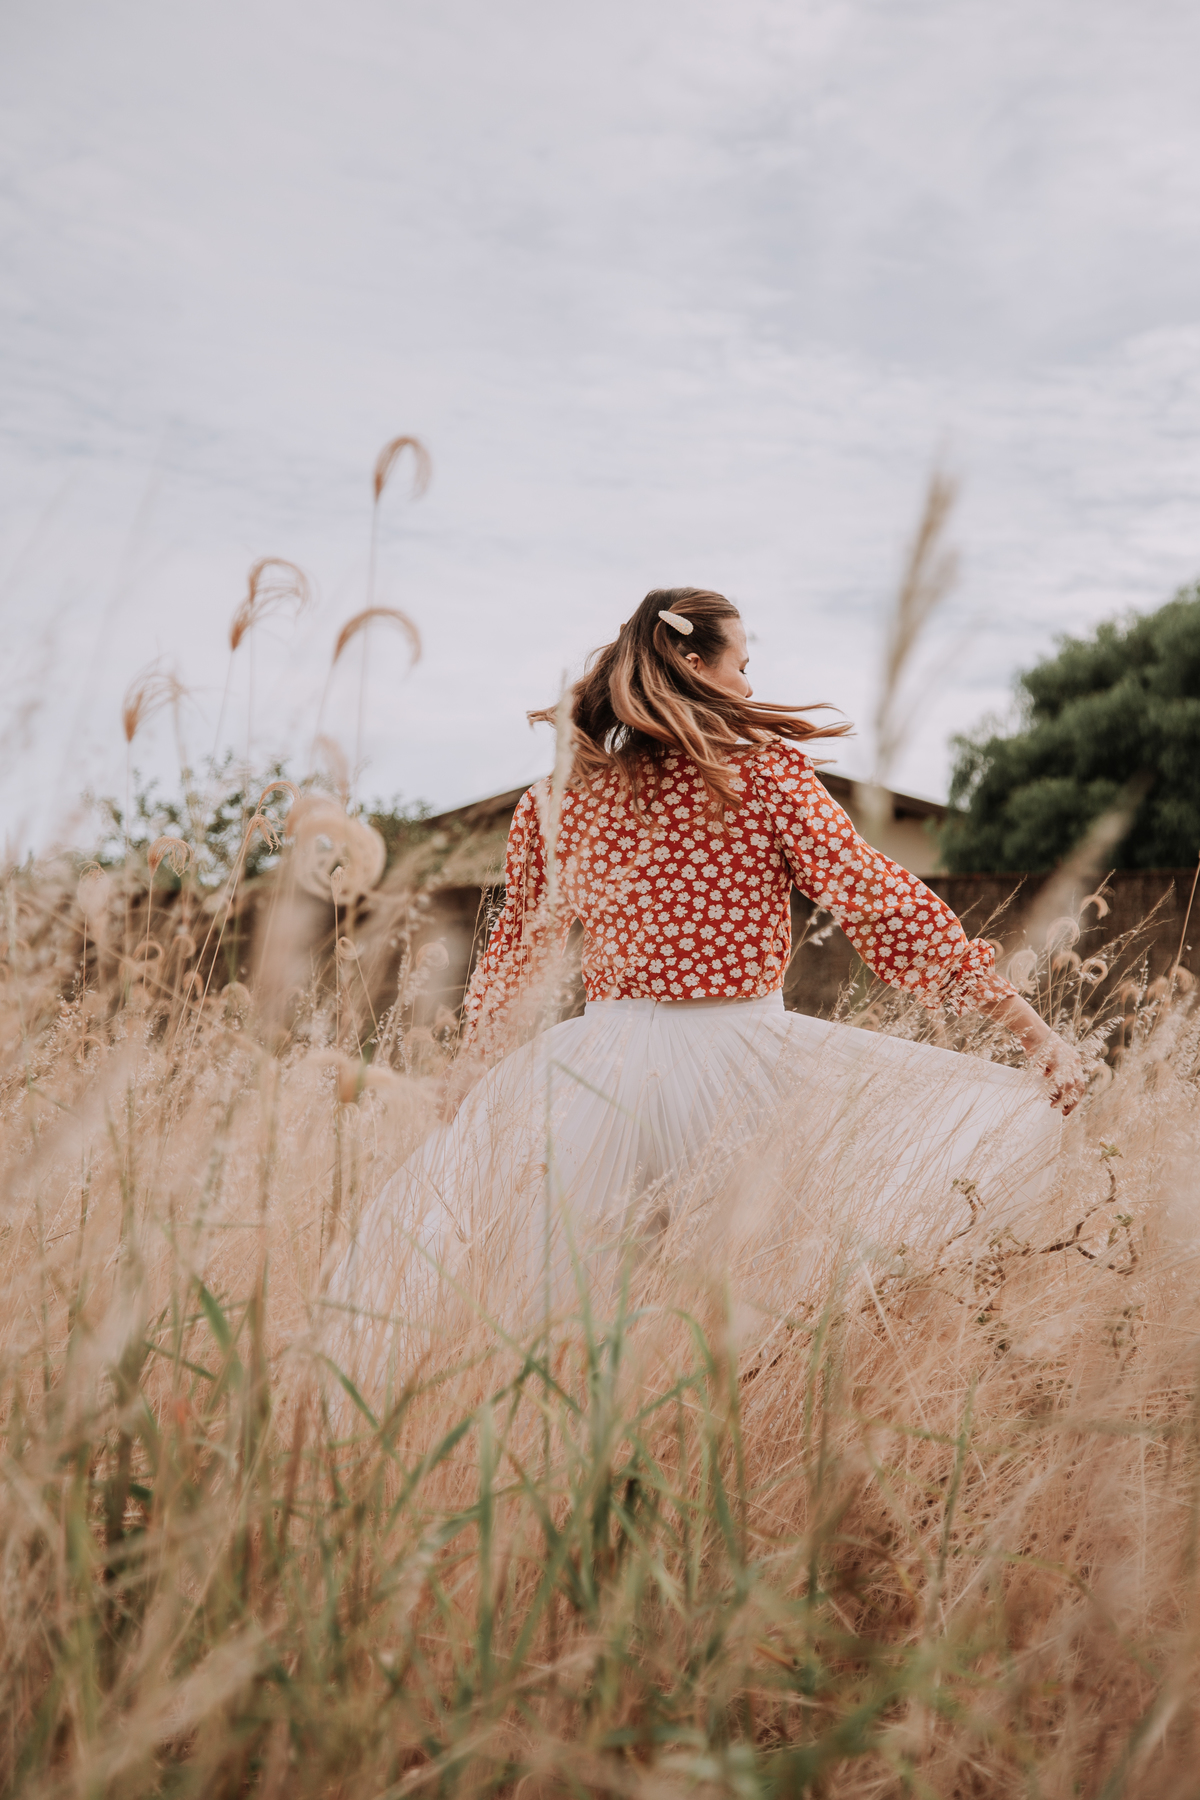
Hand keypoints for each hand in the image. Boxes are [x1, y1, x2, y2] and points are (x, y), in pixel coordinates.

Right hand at [975, 990, 1085, 1115]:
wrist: (1032, 1029)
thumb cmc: (1037, 1045)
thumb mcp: (1049, 1061)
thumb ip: (1053, 1074)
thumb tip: (1052, 1091)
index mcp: (1074, 1061)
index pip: (1080, 1085)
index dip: (1075, 1099)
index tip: (1067, 1109)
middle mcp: (1073, 1062)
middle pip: (1079, 1087)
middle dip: (1072, 1103)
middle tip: (1063, 1113)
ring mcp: (1065, 1061)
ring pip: (1070, 1086)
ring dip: (1063, 1099)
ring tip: (1053, 1106)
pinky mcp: (1055, 1060)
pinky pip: (1058, 1080)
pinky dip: (1055, 1091)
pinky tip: (1049, 1097)